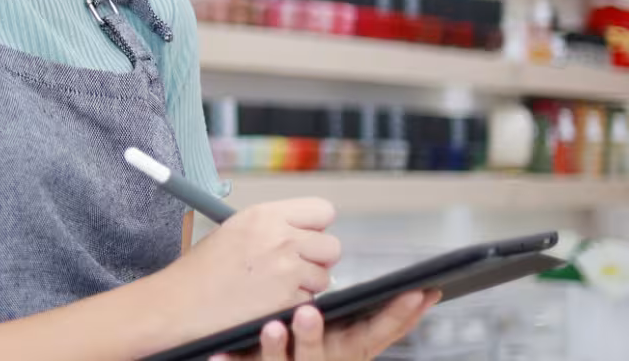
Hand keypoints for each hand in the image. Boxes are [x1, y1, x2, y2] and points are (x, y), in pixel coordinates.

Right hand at [156, 198, 342, 340]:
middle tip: (294, 268)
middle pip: (332, 246)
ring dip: (306, 286)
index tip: (305, 238)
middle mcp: (280, 238)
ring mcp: (286, 270)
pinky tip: (268, 303)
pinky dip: (294, 306)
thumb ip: (272, 227)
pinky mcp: (287, 299)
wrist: (180, 303)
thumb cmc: (200, 271)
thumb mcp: (233, 230)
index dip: (317, 228)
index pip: (323, 210)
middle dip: (317, 260)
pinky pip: (310, 302)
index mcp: (265, 215)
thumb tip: (304, 233)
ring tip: (274, 288)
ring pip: (324, 277)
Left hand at [213, 290, 439, 360]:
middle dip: (315, 336)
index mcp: (346, 350)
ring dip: (277, 348)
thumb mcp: (343, 335)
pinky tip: (218, 357)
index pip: (377, 335)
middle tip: (309, 311)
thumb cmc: (308, 349)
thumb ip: (359, 314)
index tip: (418, 293)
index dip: (400, 317)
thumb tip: (404, 283)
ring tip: (270, 326)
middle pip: (323, 355)